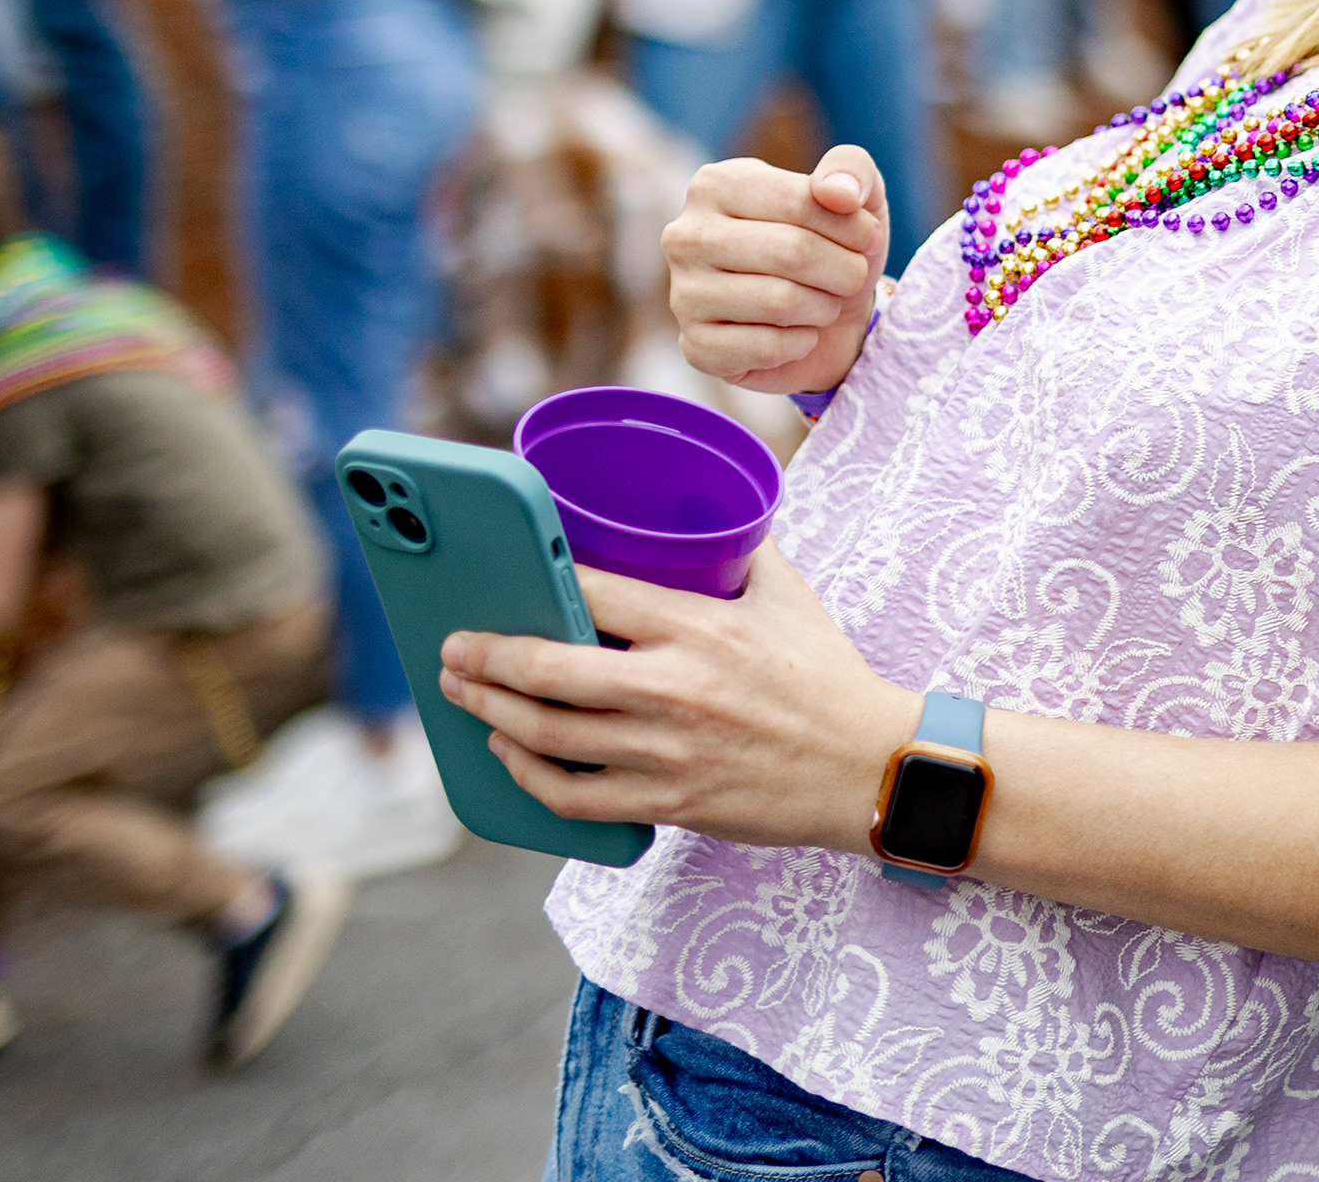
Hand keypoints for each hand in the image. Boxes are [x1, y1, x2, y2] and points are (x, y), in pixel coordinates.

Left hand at [439, 545, 916, 850]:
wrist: (865, 766)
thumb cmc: (827, 676)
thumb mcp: (789, 598)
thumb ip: (744, 552)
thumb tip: (706, 516)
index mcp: (701, 629)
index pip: (596, 593)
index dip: (540, 581)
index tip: (506, 576)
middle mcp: (674, 689)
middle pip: (548, 671)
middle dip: (484, 658)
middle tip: (453, 649)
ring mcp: (665, 752)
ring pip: (547, 734)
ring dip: (489, 713)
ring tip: (463, 695)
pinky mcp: (666, 802)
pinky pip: (571, 795)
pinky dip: (527, 774)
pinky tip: (509, 754)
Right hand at [667, 148, 886, 394]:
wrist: (831, 318)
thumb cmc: (835, 245)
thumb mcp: (856, 193)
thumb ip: (851, 169)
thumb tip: (837, 192)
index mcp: (717, 184)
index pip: (801, 200)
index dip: (854, 226)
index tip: (867, 237)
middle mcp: (686, 236)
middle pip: (791, 252)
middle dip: (844, 270)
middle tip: (852, 276)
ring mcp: (683, 294)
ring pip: (780, 302)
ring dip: (824, 307)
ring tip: (822, 302)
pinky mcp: (696, 347)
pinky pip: (768, 347)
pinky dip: (802, 343)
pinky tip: (798, 333)